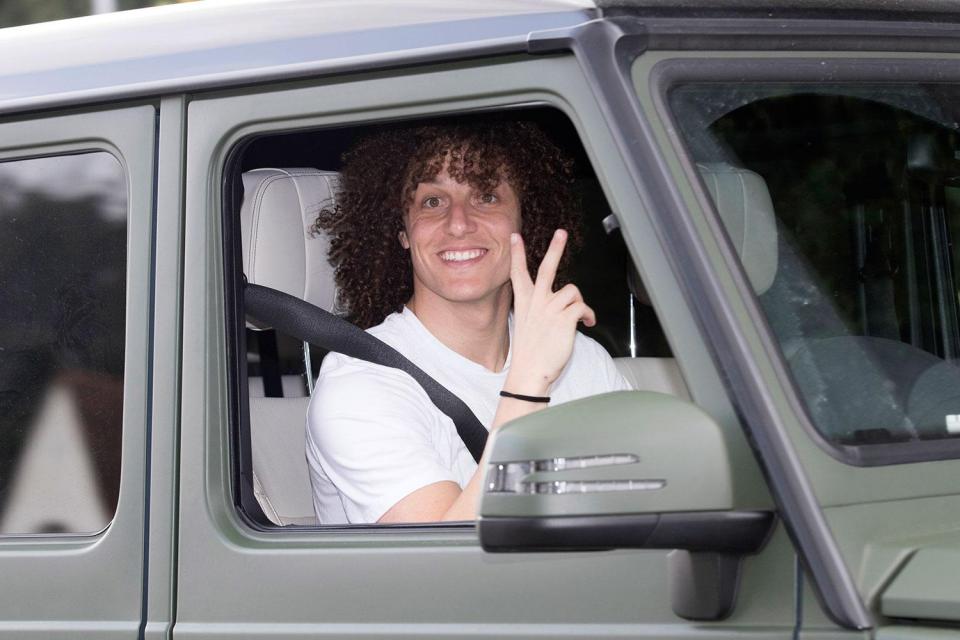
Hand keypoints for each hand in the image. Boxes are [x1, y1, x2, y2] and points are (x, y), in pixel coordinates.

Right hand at [506, 229, 595, 395]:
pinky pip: (583, 307)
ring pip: (573, 290)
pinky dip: (589, 315)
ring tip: (580, 316)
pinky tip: (588, 324)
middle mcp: (537, 302)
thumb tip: (562, 303)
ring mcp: (550, 309)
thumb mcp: (528, 326)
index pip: (518, 272)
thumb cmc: (530, 353)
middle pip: (546, 268)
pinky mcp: (565, 318)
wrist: (530, 372)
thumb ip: (541, 310)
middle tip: (561, 232)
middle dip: (555, 248)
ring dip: (580, 302)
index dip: (517, 253)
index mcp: (525, 302)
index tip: (516, 236)